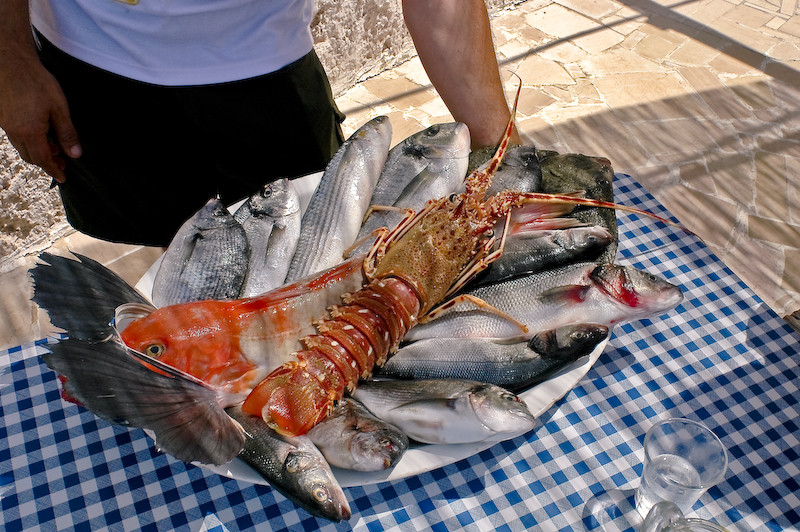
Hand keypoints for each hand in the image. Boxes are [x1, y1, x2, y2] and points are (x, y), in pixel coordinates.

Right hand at [0, 55, 80, 182]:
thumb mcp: (59, 108)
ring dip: (37, 150)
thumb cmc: (36, 81)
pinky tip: (39, 132)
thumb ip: (67, 133)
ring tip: (54, 147)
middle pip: (31, 156)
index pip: (43, 159)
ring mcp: (4, 123)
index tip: (63, 178)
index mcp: (29, 132)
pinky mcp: (1, 115)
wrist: (9, 60)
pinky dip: (28, 139)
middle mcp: (14, 131)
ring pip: (21, 146)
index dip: (54, 170)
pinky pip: (14, 135)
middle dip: (47, 162)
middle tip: (62, 162)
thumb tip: (75, 154)